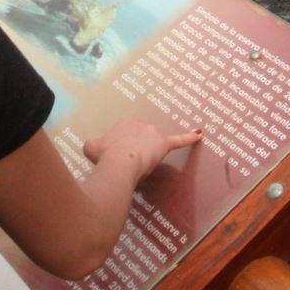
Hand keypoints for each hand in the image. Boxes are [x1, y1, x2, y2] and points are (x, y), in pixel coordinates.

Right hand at [82, 119, 203, 183]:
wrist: (119, 162)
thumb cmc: (105, 156)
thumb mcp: (90, 148)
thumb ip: (93, 145)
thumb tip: (92, 147)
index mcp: (123, 124)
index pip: (126, 135)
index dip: (124, 148)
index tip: (120, 157)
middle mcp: (138, 124)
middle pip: (141, 138)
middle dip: (137, 150)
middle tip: (129, 165)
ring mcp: (152, 133)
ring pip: (153, 144)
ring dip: (149, 153)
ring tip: (141, 166)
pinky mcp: (164, 143)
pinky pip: (179, 140)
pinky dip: (189, 138)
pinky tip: (199, 134)